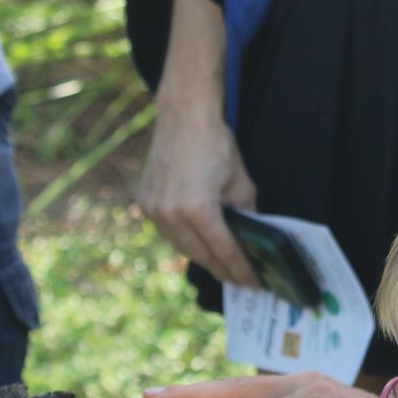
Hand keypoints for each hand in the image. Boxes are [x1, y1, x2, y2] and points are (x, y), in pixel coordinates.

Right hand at [136, 105, 259, 286]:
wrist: (184, 115)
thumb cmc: (216, 144)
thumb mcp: (241, 182)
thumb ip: (246, 214)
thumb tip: (251, 240)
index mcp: (198, 209)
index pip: (224, 250)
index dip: (240, 269)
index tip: (253, 282)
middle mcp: (171, 213)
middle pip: (201, 255)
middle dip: (222, 269)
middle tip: (239, 280)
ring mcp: (153, 209)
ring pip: (181, 246)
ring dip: (202, 257)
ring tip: (221, 266)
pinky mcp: (144, 202)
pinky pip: (167, 231)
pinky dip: (184, 239)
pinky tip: (199, 244)